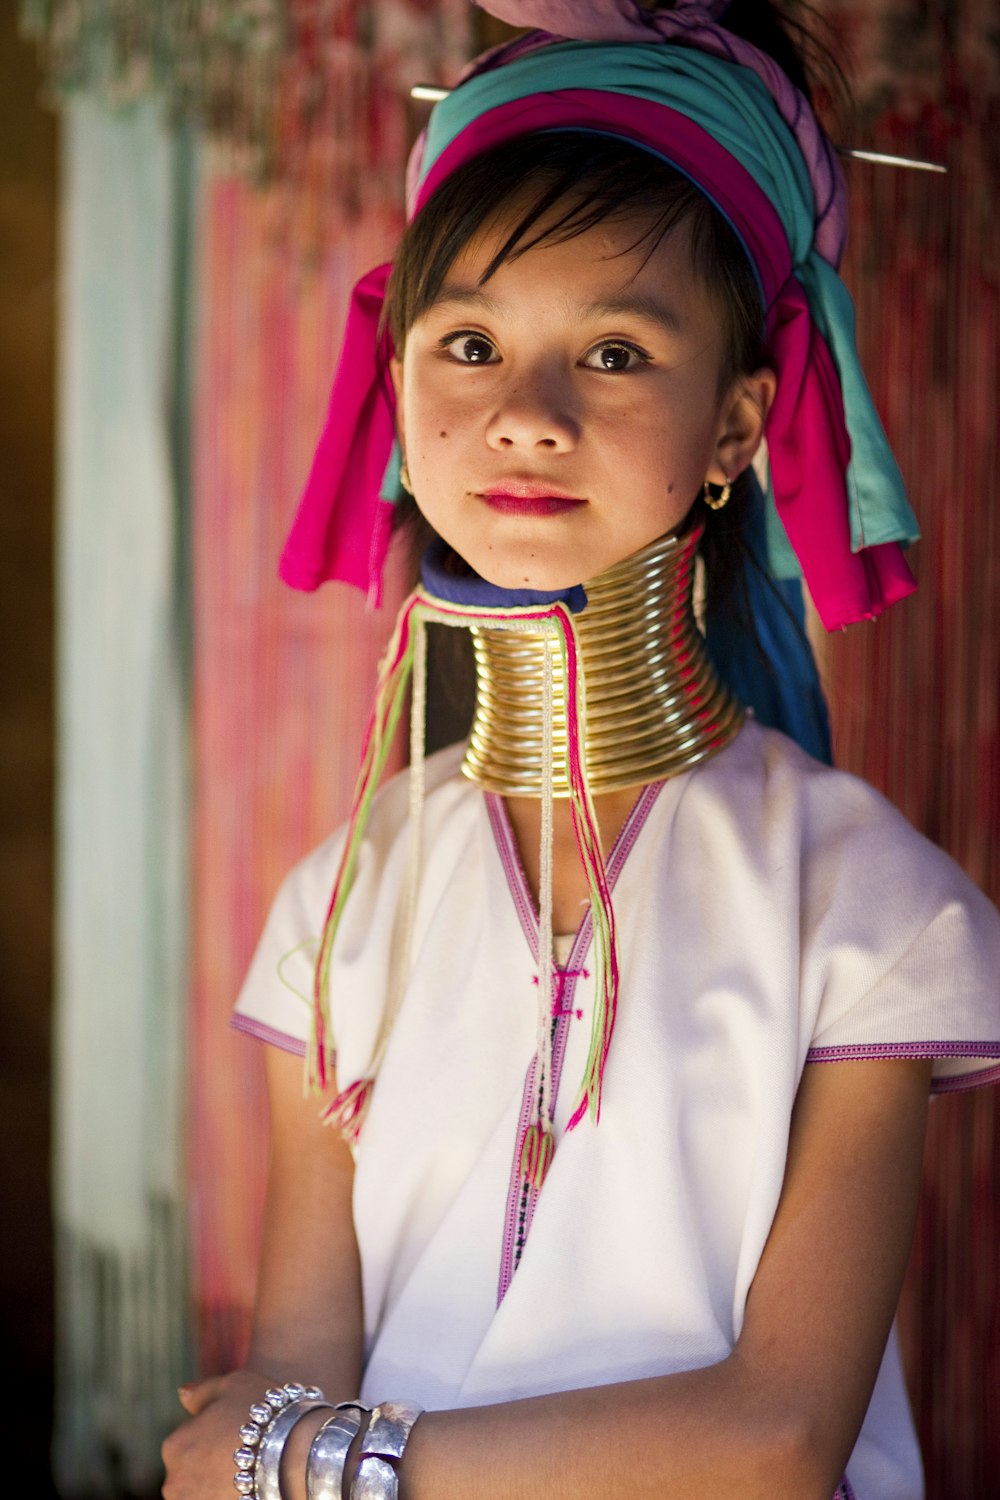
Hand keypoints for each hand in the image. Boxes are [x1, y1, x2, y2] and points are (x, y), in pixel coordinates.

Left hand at [162, 1368, 273, 1499]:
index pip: (187, 1441)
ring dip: (220, 1486)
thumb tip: (182, 1396)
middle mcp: (175, 1483)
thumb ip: (201, 1392)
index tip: (239, 1434)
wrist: (296, 1458)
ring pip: (204, 1493)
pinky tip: (255, 1489)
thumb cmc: (264, 1416)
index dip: (214, 1435)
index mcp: (175, 1446)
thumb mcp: (233, 1384)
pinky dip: (232, 1496)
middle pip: (192, 1472)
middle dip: (212, 1465)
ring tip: (255, 1475)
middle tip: (248, 1456)